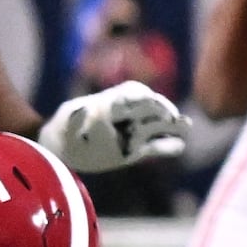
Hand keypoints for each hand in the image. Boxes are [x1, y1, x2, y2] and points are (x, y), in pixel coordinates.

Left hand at [39, 81, 184, 173]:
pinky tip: (178, 146)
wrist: (60, 151)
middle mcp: (126, 116)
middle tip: (172, 116)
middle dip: (163, 109)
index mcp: (112, 103)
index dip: (145, 97)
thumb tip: (89, 107)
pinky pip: (156, 147)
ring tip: (186, 126)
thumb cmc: (62, 131)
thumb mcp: (66, 120)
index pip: (134, 94)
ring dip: (173, 125)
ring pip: (158, 125)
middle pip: (150, 108)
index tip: (151, 102)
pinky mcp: (136, 150)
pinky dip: (168, 146)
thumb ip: (78, 115)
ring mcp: (133, 133)